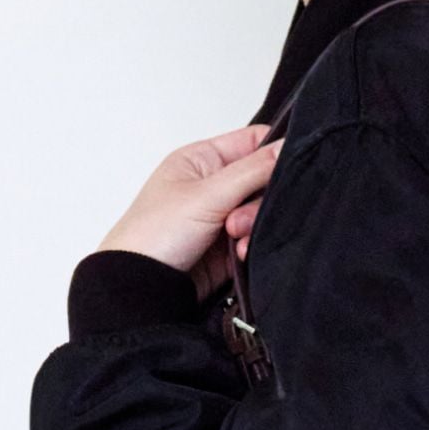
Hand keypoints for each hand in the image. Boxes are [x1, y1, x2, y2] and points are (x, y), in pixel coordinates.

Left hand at [96, 124, 285, 302]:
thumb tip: (287, 147)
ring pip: (263, 212)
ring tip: (234, 239)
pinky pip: (257, 238)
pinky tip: (239, 255)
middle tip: (237, 219)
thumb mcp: (206, 195)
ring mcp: (222, 216)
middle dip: (258, 200)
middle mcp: (214, 184)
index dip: (273, 152)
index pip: (253, 141)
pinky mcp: (229, 246)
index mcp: (203, 159)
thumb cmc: (153, 235)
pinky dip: (252, 246)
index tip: (287, 168)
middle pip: (263, 180)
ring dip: (254, 225)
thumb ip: (252, 170)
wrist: (141, 288)